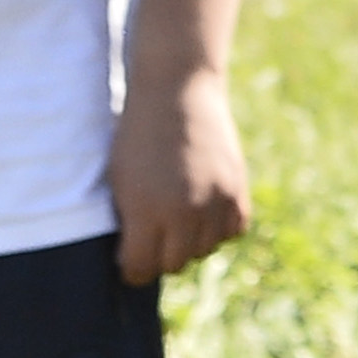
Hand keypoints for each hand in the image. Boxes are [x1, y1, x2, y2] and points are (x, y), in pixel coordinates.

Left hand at [110, 68, 253, 283]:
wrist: (177, 88)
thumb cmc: (137, 133)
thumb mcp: (119, 179)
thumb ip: (128, 222)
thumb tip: (134, 260)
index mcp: (145, 210)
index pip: (140, 269)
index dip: (131, 268)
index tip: (129, 258)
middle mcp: (183, 211)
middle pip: (173, 264)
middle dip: (159, 256)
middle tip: (153, 237)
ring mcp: (215, 201)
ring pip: (205, 250)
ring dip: (191, 242)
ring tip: (178, 217)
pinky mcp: (237, 189)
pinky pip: (232, 231)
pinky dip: (219, 227)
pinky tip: (204, 210)